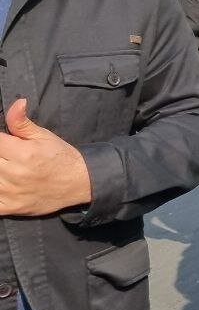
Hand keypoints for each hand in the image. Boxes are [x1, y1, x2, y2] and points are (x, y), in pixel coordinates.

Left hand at [0, 99, 92, 215]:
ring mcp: (11, 192)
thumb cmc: (61, 157)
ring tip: (5, 166)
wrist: (80, 183)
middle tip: (6, 155)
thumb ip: (22, 122)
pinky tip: (2, 183)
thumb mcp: (44, 136)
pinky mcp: (11, 207)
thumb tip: (17, 103)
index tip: (4, 143)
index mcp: (23, 153)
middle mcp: (15, 173)